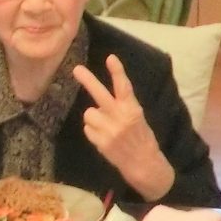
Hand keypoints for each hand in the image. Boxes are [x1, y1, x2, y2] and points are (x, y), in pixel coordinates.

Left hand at [73, 55, 173, 199]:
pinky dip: (93, 131)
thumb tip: (99, 101)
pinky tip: (104, 137)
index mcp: (133, 109)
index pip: (124, 87)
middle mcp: (121, 118)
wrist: (143, 163)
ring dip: (93, 117)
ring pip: (89, 113)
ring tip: (105, 125)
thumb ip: (122, 107)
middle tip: (76, 69)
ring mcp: (109, 131)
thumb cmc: (141, 137)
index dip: (117, 72)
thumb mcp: (137, 117)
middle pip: (100, 95)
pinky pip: (88, 129)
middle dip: (88, 80)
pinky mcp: (101, 142)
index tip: (111, 58)